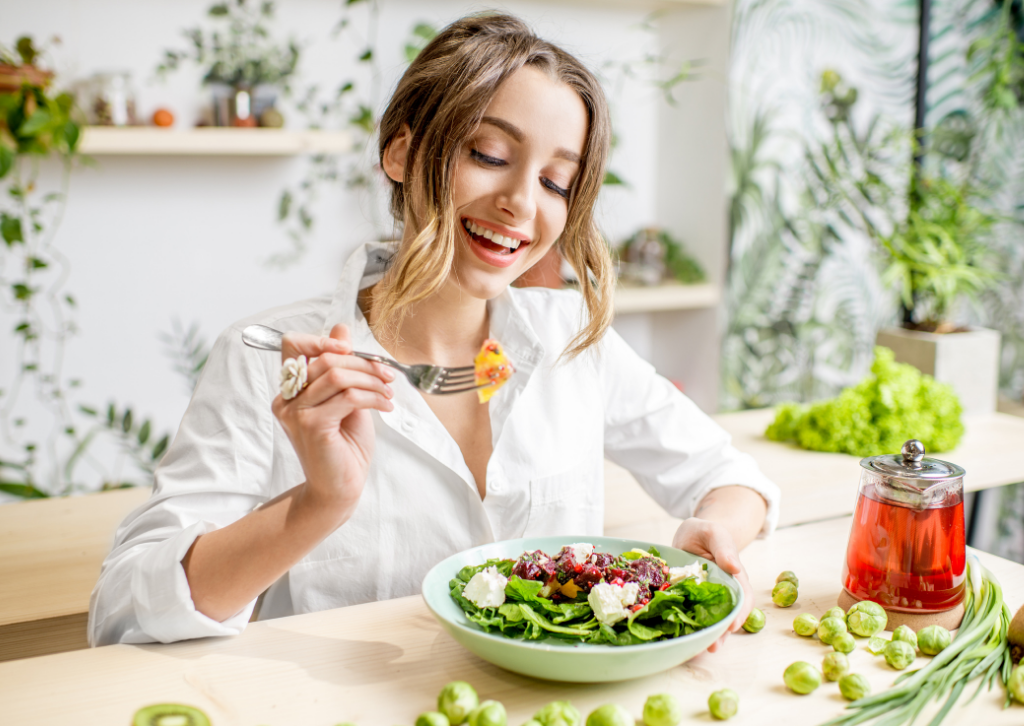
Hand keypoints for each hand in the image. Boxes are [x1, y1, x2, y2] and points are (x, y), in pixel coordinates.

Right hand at [271, 324, 395, 517]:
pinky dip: (373, 397)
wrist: (340, 488)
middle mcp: (286, 399)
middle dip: (363, 363)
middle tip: (387, 374)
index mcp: (291, 389)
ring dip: (371, 379)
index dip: (320, 338)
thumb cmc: (344, 446)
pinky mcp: (312, 426)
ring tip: (388, 391)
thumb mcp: (347, 398)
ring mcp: (296, 413)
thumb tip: (342, 328)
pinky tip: (386, 405)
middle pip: (324, 358)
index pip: (292, 345)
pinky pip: (347, 397)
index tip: (349, 347)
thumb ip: (342, 366)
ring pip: (337, 375)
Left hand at [671, 517, 753, 652]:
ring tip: (697, 650)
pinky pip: (690, 615)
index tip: (731, 626)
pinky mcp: (690, 600)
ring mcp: (706, 598)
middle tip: (712, 646)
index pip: (743, 598)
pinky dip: (688, 628)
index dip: (739, 614)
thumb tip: (734, 567)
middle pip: (727, 615)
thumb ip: (724, 548)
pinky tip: (680, 638)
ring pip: (710, 620)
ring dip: (706, 635)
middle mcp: (723, 592)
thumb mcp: (714, 533)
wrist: (692, 534)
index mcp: (734, 577)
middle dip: (722, 633)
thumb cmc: (706, 532)